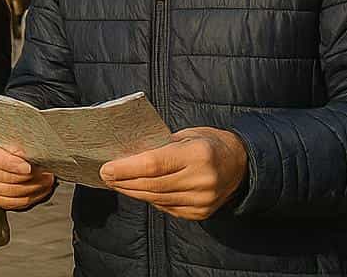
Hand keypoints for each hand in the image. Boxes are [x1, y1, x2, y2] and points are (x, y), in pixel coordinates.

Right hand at [0, 131, 56, 210]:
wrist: (1, 148)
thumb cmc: (7, 139)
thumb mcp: (9, 134)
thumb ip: (15, 141)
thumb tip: (24, 154)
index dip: (13, 164)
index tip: (29, 166)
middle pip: (3, 177)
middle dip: (27, 177)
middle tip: (44, 172)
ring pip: (9, 192)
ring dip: (31, 187)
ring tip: (46, 180)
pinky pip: (10, 202)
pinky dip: (28, 197)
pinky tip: (40, 189)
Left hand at [100, 127, 246, 220]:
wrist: (241, 163)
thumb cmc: (207, 143)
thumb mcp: (185, 135)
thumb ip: (159, 146)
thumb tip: (125, 156)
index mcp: (197, 154)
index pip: (153, 164)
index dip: (126, 168)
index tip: (106, 168)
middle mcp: (202, 180)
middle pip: (152, 185)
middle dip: (123, 182)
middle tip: (105, 176)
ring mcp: (203, 200)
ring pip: (157, 199)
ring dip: (133, 192)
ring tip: (116, 184)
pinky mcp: (201, 212)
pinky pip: (167, 208)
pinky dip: (150, 199)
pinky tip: (138, 191)